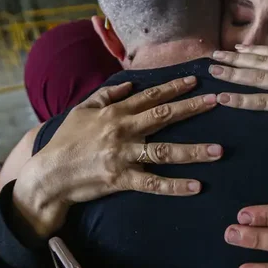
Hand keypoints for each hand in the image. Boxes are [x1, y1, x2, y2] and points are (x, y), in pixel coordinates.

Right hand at [14, 77, 221, 237]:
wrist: (49, 174)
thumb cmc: (65, 142)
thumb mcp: (81, 111)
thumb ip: (106, 95)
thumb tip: (130, 85)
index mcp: (114, 112)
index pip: (150, 96)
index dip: (174, 87)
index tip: (196, 80)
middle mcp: (122, 130)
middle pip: (163, 116)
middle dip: (192, 108)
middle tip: (217, 101)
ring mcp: (123, 155)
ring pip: (164, 151)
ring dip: (193, 151)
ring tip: (218, 150)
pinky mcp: (122, 179)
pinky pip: (153, 183)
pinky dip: (175, 186)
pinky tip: (196, 186)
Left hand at [209, 46, 267, 150]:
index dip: (254, 51)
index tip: (237, 48)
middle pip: (260, 62)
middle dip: (234, 58)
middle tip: (213, 55)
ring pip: (257, 78)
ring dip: (232, 74)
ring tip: (213, 71)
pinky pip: (262, 102)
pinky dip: (241, 100)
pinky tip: (225, 98)